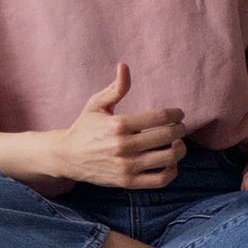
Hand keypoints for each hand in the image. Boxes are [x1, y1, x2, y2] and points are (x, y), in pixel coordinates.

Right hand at [55, 63, 187, 188]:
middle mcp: (124, 145)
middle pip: (167, 136)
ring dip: (180, 149)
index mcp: (118, 124)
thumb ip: (115, 88)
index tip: (178, 114)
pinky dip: (172, 171)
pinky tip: (170, 162)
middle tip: (180, 127)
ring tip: (177, 143)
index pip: (159, 117)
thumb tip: (124, 66)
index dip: (175, 114)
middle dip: (180, 129)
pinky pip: (160, 179)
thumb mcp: (96, 104)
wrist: (67, 156)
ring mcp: (127, 166)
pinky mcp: (128, 182)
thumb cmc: (85, 128)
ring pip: (168, 158)